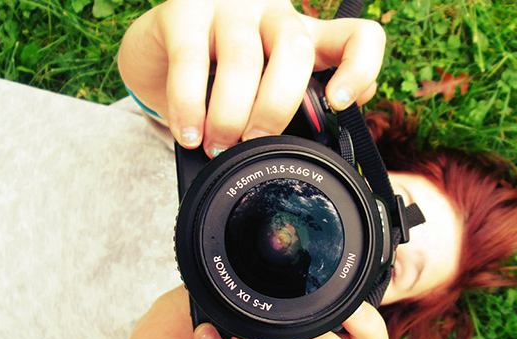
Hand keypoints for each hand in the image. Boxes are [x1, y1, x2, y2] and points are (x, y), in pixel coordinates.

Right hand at [118, 0, 385, 156]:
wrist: (157, 51)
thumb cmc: (220, 74)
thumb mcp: (267, 88)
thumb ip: (299, 104)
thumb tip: (330, 125)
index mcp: (306, 35)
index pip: (357, 36)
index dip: (360, 68)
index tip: (340, 102)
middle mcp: (273, 13)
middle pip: (294, 50)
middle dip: (275, 107)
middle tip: (254, 142)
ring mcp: (229, 8)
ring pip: (243, 59)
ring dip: (230, 114)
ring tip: (217, 146)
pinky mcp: (183, 11)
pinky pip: (190, 61)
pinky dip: (189, 106)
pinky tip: (189, 133)